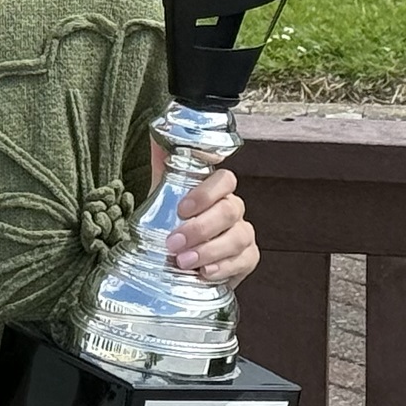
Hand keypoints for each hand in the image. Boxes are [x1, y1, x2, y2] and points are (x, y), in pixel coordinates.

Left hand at [165, 166, 258, 288]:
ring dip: (209, 250)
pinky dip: (224, 268)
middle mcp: (233, 210)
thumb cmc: (174, 223)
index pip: (225, 180)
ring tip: (184, 262)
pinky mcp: (247, 259)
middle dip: (201, 228)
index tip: (182, 209)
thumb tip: (157, 132)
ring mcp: (243, 234)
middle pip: (229, 211)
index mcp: (216, 192)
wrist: (181, 261)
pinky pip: (244, 261)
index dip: (206, 193)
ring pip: (238, 237)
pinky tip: (206, 273)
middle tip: (174, 243)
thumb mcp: (164, 194)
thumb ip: (164, 164)